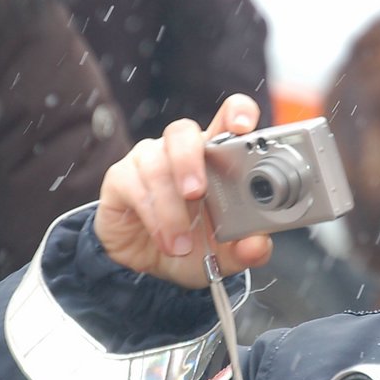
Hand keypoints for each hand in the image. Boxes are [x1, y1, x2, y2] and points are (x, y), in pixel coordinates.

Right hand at [93, 94, 273, 288]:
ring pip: (156, 164)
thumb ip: (247, 249)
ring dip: (171, 209)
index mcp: (215, 157)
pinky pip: (133, 184)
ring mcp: (147, 161)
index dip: (236, 112)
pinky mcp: (121, 178)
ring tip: (181, 245)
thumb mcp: (226, 254)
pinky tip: (165, 240)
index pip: (227, 118)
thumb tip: (258, 244)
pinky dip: (152, 217)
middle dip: (189, 160)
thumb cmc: (192, 246)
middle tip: (197, 193)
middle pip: (182, 131)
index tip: (241, 126)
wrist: (150, 267)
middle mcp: (180, 152)